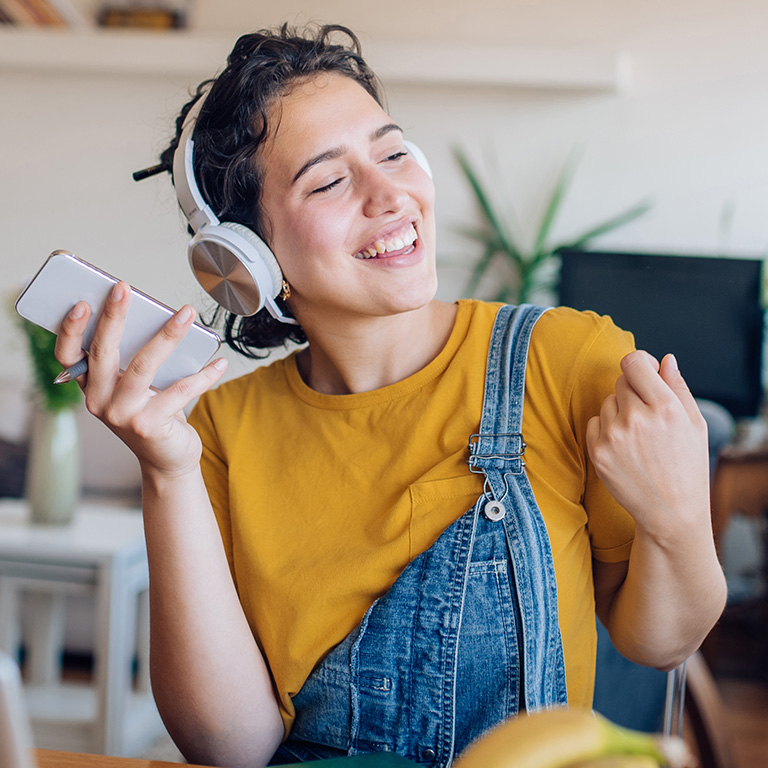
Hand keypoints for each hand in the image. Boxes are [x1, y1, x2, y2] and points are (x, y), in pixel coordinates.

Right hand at [54, 282, 227, 476]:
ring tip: (186, 314)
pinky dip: (203, 375)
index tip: (82, 302)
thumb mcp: (137, 388)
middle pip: (104, 352)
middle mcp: (100, 401)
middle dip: (114, 316)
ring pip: (143, 366)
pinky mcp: (149, 426)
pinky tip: (219, 362)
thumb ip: (135, 360)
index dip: (71, 330)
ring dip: (168, 335)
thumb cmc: (154, 415)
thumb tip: (155, 319)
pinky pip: (180, 391)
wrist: (167, 459)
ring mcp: (122, 415)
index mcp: (91, 387)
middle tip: (125, 288)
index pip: (68, 355)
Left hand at [586, 350, 709, 537]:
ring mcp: (613, 435)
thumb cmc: (687, 466)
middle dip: (633, 392)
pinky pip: (594, 422)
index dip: (638, 363)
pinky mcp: (597, 451)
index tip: (643, 371)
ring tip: (639, 438)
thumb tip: (664, 360)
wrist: (671, 512)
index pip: (634, 363)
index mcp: (665, 407)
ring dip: (620, 412)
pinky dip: (605, 430)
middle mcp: (636, 418)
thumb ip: (678, 387)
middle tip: (649, 416)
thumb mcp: (695, 424)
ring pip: (607, 402)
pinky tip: (624, 448)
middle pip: (620, 382)